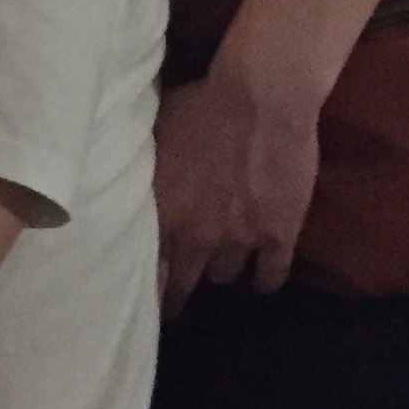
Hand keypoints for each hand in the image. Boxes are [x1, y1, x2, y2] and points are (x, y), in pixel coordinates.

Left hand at [154, 59, 322, 306]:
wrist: (258, 101)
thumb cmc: (200, 106)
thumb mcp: (154, 137)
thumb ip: (146, 168)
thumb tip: (130, 171)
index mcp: (159, 210)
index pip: (146, 266)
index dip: (146, 285)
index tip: (139, 298)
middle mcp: (194, 234)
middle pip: (184, 282)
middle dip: (179, 295)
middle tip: (175, 308)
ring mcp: (238, 238)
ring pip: (224, 275)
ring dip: (221, 273)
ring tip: (220, 274)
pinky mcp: (278, 234)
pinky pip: (271, 274)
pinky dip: (265, 282)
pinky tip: (261, 284)